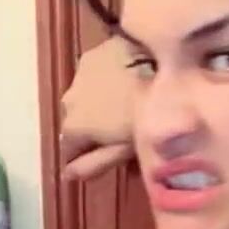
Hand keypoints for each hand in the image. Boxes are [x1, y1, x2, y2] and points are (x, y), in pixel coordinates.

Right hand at [60, 34, 136, 182]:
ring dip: (96, 101)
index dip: (86, 154)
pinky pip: (94, 74)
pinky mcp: (94, 53)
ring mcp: (79, 74)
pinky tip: (126, 78)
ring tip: (124, 101)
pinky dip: (105, 80)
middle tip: (119, 128)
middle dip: (91, 127)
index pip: (68, 150)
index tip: (108, 152)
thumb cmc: (144, 116)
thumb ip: (92, 164)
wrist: (162, 62)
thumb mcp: (122, 150)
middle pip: (75, 121)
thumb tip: (66, 175)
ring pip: (83, 96)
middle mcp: (68, 100)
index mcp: (73, 127)